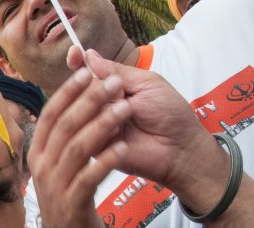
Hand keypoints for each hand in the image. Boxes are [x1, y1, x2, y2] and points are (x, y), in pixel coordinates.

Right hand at [28, 67, 132, 227]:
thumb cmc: (71, 192)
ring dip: (102, 126)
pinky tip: (123, 147)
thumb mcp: (63, 161)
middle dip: (89, 101)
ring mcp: (55, 185)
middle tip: (114, 84)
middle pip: (64, 126)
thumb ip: (68, 130)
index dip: (68, 92)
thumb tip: (71, 97)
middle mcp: (42, 165)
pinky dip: (106, 161)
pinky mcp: (72, 203)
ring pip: (77, 148)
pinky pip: (88, 177)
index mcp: (39, 150)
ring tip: (125, 109)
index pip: (51, 113)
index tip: (87, 72)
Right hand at [67, 47, 218, 192]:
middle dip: (96, 86)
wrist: (179, 147)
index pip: (87, 75)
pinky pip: (85, 133)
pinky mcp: (94, 148)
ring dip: (103, 107)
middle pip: (79, 91)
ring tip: (128, 111)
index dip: (78, 64)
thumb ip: (117, 71)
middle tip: (118, 90)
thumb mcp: (146, 83)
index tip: (74, 54)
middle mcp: (99, 107)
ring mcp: (95, 127)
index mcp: (111, 89)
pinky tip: (121, 130)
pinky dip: (103, 126)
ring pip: (80, 111)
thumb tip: (89, 55)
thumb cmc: (169, 114)